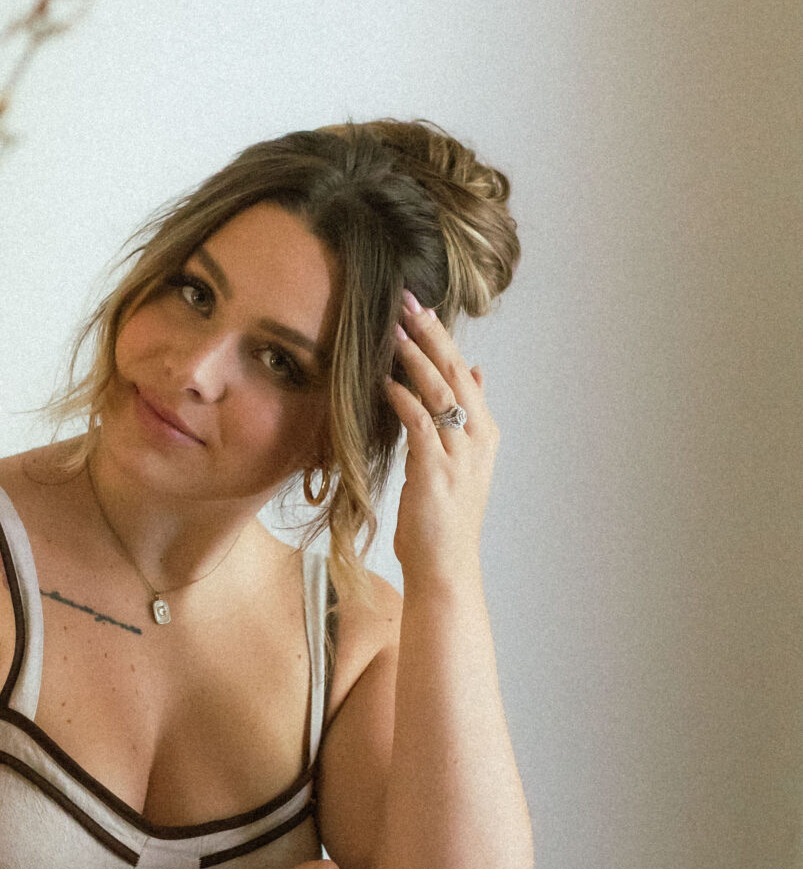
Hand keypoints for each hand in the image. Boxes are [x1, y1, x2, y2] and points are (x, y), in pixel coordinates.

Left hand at [386, 292, 498, 590]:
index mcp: (484, 432)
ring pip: (440, 393)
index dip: (443, 338)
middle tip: (409, 300)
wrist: (446, 567)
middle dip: (431, 334)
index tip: (421, 307)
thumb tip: (475, 371)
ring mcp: (459, 454)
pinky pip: (420, 424)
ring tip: (394, 329)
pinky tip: (385, 381)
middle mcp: (477, 438)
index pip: (464, 372)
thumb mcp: (460, 460)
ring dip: (415, 358)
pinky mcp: (435, 470)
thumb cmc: (445, 518)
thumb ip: (467, 415)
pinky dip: (403, 399)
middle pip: (455, 373)